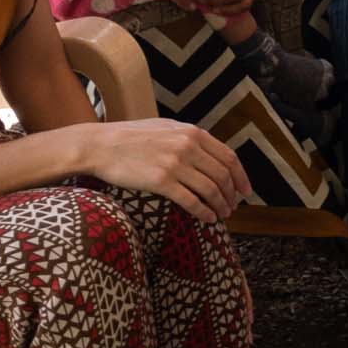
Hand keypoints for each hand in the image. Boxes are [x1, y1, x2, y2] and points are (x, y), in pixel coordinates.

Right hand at [81, 117, 251, 222]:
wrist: (101, 145)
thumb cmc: (131, 137)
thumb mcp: (166, 128)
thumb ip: (189, 137)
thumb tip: (211, 152)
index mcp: (192, 132)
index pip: (228, 157)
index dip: (241, 176)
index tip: (246, 191)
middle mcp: (187, 146)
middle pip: (223, 175)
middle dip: (232, 194)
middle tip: (233, 207)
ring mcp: (175, 163)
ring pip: (211, 189)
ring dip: (221, 205)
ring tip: (222, 215)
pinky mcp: (161, 181)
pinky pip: (191, 201)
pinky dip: (204, 212)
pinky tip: (208, 219)